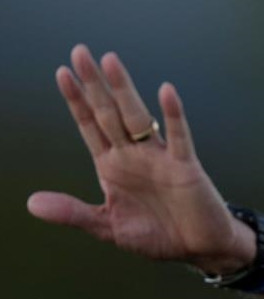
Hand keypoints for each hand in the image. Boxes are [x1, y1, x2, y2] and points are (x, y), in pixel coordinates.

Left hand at [27, 44, 253, 270]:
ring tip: (110, 61)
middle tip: (80, 52)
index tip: (62, 74)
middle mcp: (134, 154)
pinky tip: (165, 91)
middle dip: (94, 84)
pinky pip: (178, 136)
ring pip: (137, 117)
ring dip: (123, 89)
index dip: (76, 101)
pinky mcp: (185, 166)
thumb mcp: (107, 226)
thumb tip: (31, 202)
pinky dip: (173, 114)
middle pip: (109, 112)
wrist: (197, 246)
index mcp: (113, 166)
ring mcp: (159, 157)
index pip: (90, 126)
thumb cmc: (156, 234)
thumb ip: (72, 212)